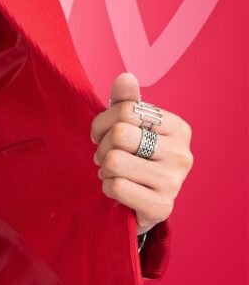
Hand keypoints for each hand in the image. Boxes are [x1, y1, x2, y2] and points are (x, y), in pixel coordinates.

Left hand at [91, 72, 192, 235]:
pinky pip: (116, 187)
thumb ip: (126, 101)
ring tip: (114, 172)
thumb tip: (126, 77)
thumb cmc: (133, 155)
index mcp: (178, 128)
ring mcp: (174, 182)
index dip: (102, 122)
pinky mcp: (162, 207)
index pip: (126, 110)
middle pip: (120, 135)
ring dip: (104, 168)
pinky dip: (107, 187)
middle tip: (107, 156)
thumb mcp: (128, 125)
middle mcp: (182, 154)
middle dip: (103, 146)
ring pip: (114, 161)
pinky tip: (119, 190)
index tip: (102, 134)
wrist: (140, 200)